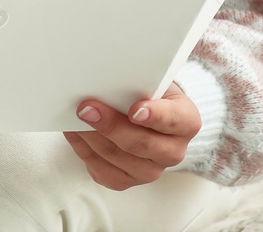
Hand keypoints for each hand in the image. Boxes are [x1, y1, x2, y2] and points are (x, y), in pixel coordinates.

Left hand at [64, 81, 199, 189]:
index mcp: (187, 123)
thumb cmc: (154, 96)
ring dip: (92, 137)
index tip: (135, 109)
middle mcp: (173, 151)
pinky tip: (76, 134)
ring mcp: (151, 170)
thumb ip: (142, 84)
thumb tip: (109, 82)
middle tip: (88, 109)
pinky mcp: (128, 181)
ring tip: (76, 119)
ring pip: (117, 157)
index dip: (154, 116)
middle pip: (140, 143)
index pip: (173, 120)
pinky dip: (85, 152)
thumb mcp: (158, 83)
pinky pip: (103, 172)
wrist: (154, 116)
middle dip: (110, 125)